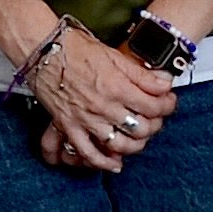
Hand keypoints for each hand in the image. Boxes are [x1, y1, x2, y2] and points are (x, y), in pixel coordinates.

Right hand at [22, 23, 178, 174]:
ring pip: (120, 144)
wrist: (44, 50)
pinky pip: (89, 153)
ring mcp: (87, 119)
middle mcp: (104, 106)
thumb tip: (165, 83)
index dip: (167, 105)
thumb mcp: (114, 56)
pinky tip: (115, 163)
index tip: (168, 101)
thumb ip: (141, 74)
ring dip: (136, 144)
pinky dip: (104, 162)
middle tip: (156, 118)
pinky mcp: (70, 127)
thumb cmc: (76, 48)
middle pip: (141, 128)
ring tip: (140, 137)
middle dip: (155, 124)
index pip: (153, 105)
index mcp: (117, 86)